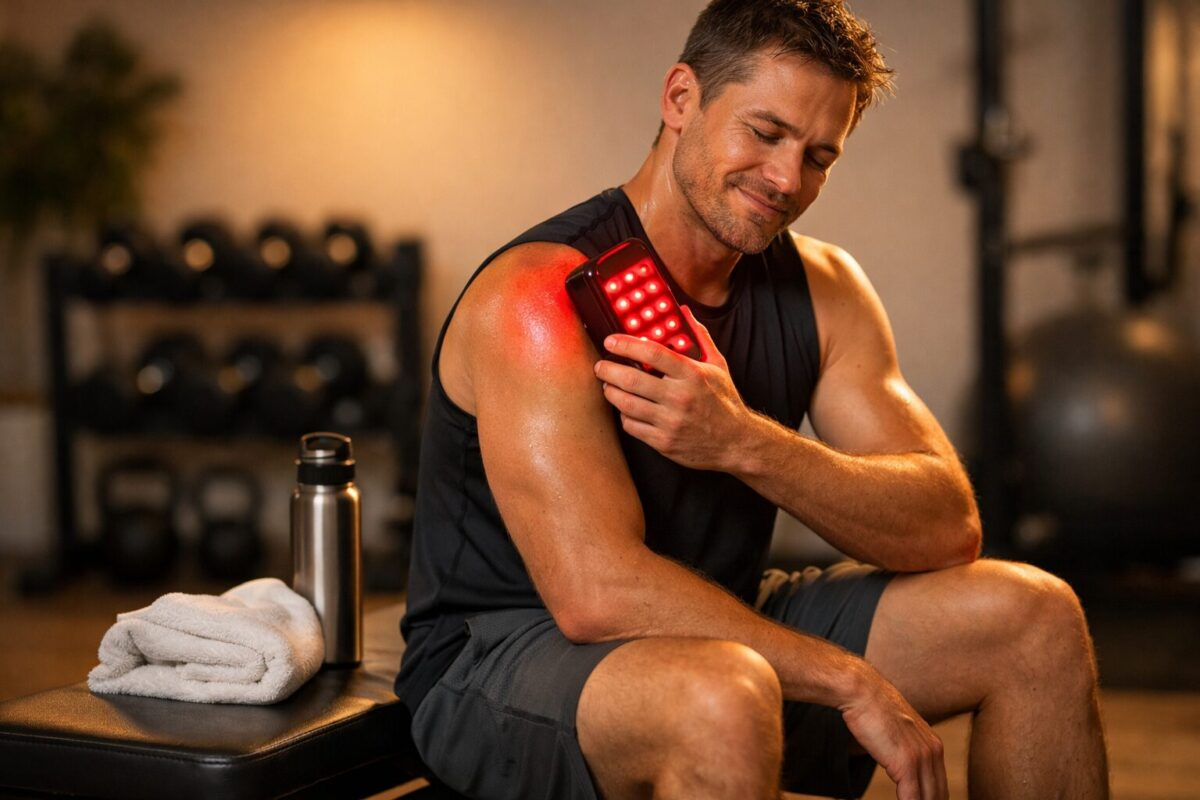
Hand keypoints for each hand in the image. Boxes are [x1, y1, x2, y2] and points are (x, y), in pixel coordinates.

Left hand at [593, 306, 746, 470]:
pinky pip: (631, 426)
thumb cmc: (725, 403)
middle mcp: (680, 398)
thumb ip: (700, 338)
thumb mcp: (718, 366)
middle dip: (608, 370)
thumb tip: (685, 313)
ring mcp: (670, 422)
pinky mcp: (663, 442)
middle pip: (631, 380)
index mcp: (692, 375)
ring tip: (608, 385)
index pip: (653, 354)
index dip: (627, 344)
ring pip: (626, 404)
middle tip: (601, 365)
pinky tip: (625, 408)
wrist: (737, 444)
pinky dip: (623, 415)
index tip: (611, 341)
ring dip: (610, 392)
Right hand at [840, 666, 947, 799]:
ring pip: (928, 799)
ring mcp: (921, 758)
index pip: (940, 789)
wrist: (861, 690)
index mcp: (933, 746)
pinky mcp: (906, 763)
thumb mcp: (895, 731)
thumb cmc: (870, 709)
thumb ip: (903, 750)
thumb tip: (897, 764)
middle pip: (938, 797)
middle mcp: (933, 752)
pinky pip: (912, 799)